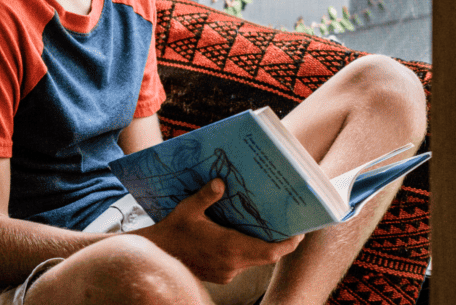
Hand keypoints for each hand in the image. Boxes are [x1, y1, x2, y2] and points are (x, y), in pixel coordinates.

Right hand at [132, 178, 303, 283]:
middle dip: (280, 242)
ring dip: (262, 246)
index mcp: (229, 248)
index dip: (289, 244)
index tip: (300, 232)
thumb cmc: (172, 230)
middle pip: (266, 256)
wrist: (155, 255)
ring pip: (253, 260)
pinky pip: (241, 263)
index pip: (270, 252)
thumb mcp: (187, 209)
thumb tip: (221, 181)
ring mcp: (226, 272)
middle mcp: (232, 264)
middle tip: (291, 226)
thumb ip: (206, 196)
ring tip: (268, 226)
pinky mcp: (220, 274)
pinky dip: (247, 250)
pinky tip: (243, 235)